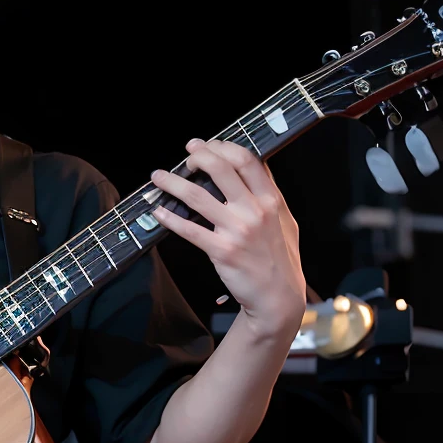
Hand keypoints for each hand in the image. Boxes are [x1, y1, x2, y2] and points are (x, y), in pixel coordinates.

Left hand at [149, 138, 306, 341]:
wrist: (278, 297)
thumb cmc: (280, 258)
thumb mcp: (285, 220)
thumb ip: (269, 194)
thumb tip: (253, 167)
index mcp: (271, 199)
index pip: (246, 159)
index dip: (222, 147)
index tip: (206, 145)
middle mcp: (255, 210)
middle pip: (221, 168)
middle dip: (197, 156)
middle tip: (185, 155)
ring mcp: (237, 230)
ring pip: (198, 196)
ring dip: (172, 182)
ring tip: (158, 176)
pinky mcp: (221, 250)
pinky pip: (189, 229)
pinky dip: (170, 218)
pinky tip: (159, 211)